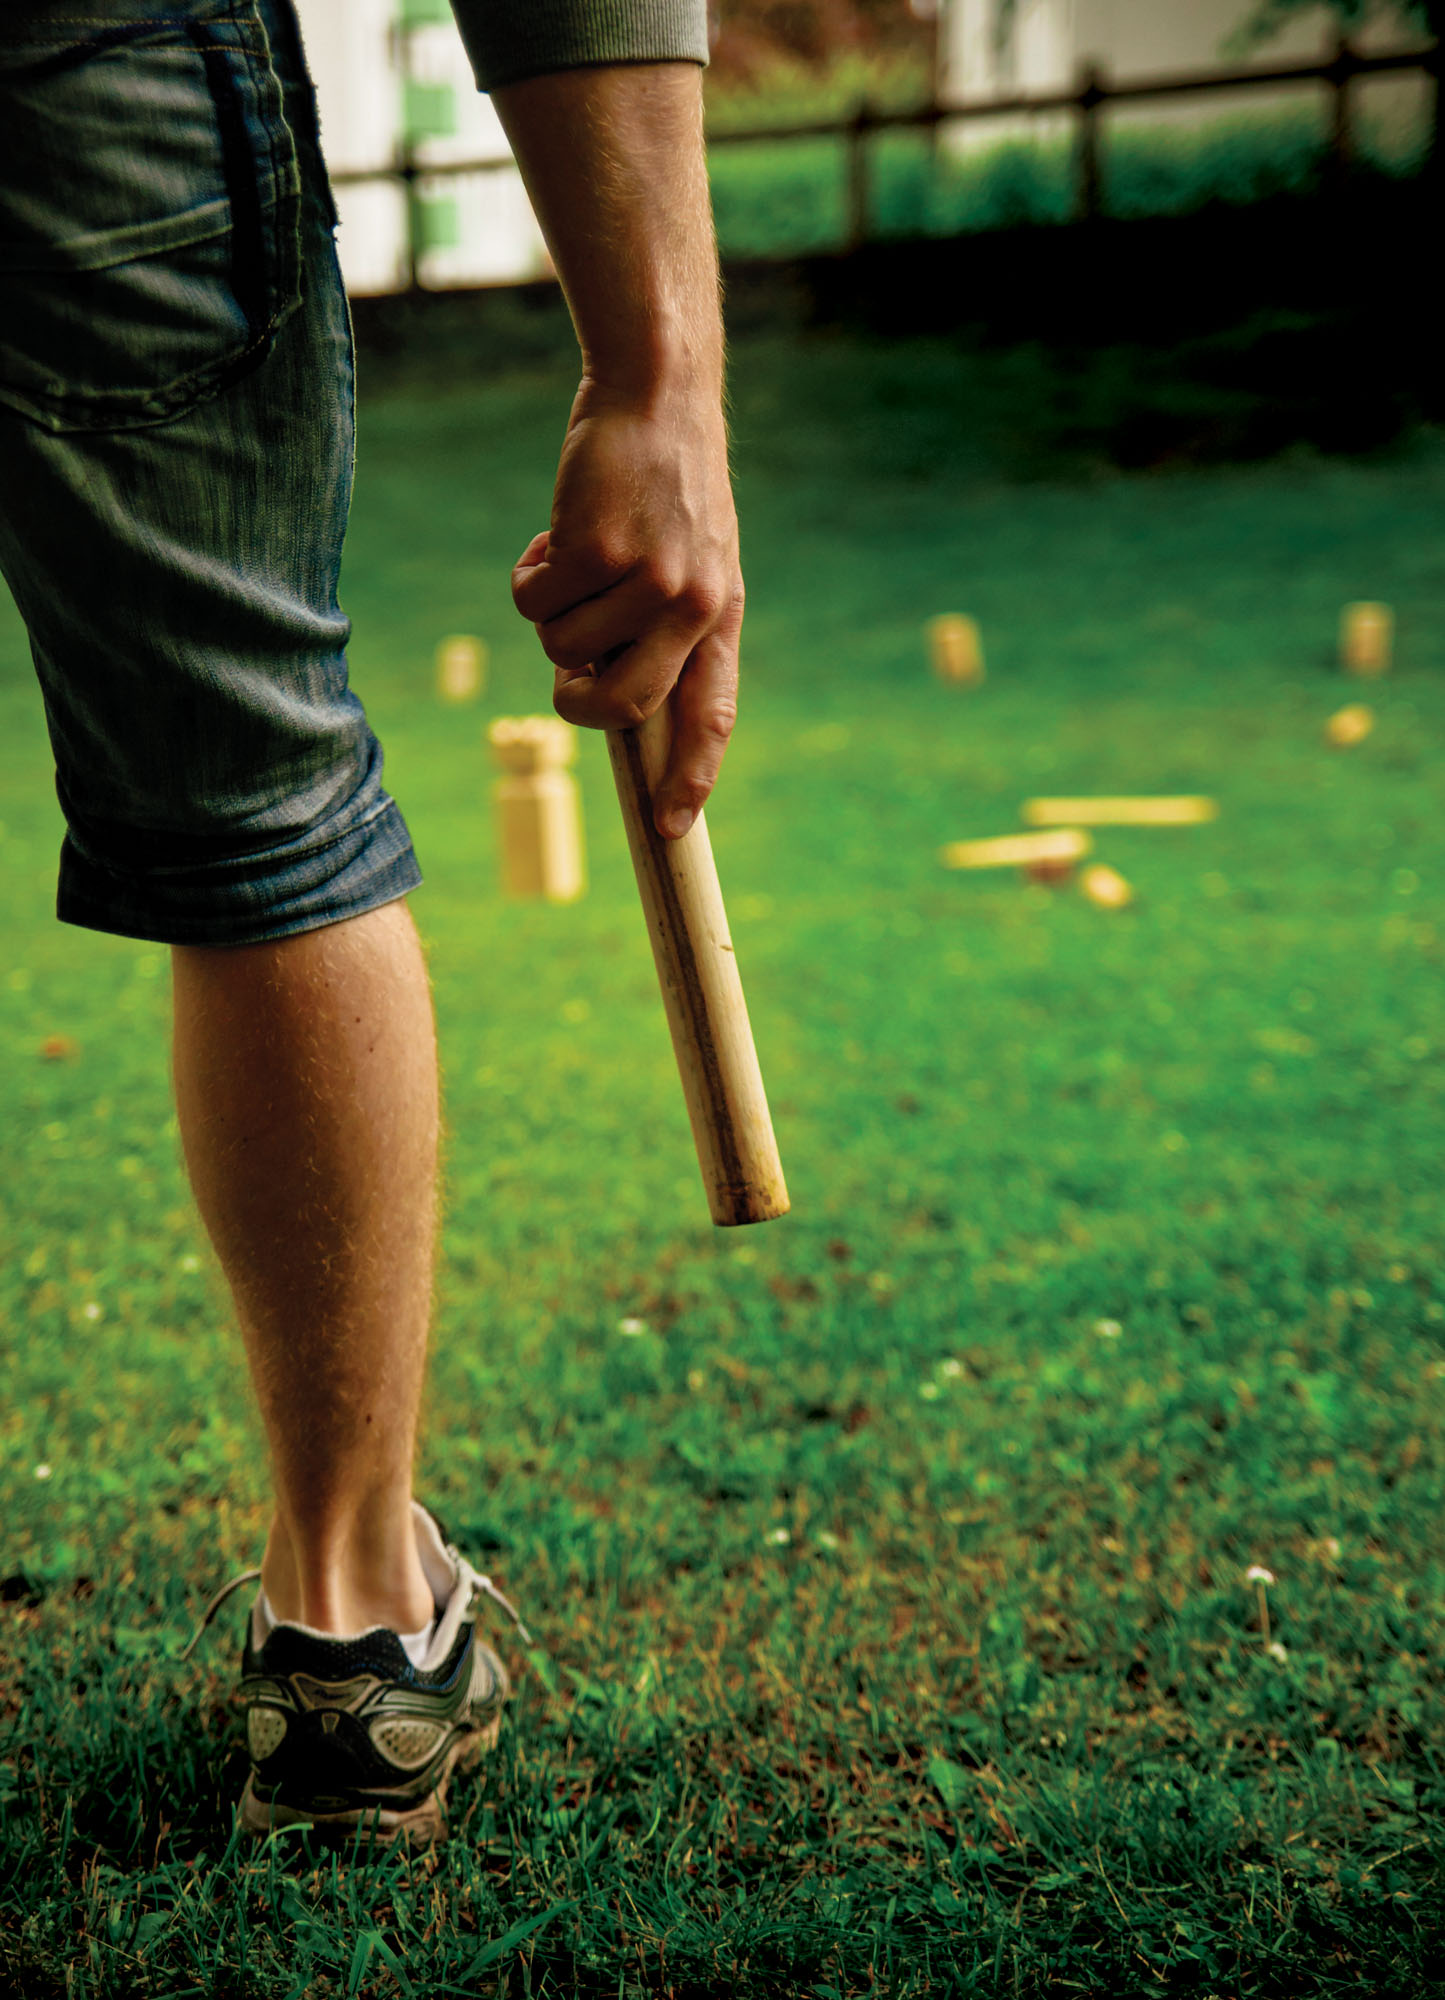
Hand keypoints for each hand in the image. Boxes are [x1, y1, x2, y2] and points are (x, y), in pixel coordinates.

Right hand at [512, 376, 742, 840]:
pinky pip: (534, 604)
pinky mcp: (596, 551)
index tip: (674, 827)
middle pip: (622, 707)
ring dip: (548, 613)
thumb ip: (662, 627)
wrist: (656, 397)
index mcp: (719, 616)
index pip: (710, 715)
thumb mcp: (689, 558)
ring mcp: (647, 580)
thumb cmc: (662, 484)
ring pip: (561, 649)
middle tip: (564, 675)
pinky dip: (529, 575)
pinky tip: (554, 533)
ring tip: (573, 558)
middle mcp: (692, 606)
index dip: (691, 775)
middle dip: (576, 704)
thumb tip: (597, 689)